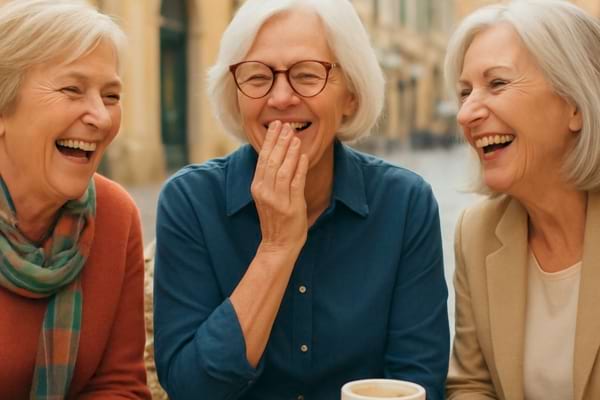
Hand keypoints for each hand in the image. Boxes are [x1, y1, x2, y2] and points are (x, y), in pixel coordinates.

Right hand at [251, 121, 308, 253]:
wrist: (278, 245)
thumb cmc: (275, 220)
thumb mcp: (267, 197)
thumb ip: (270, 178)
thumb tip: (278, 155)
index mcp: (257, 188)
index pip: (263, 159)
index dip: (269, 142)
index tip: (275, 127)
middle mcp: (264, 192)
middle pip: (272, 161)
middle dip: (279, 141)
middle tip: (285, 125)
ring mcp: (277, 200)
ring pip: (283, 170)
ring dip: (289, 152)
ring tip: (295, 137)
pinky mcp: (291, 207)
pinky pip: (296, 183)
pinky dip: (299, 168)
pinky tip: (303, 156)